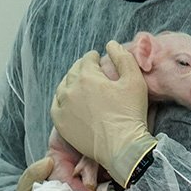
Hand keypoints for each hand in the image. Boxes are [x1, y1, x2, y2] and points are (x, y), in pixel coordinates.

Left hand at [51, 41, 156, 186]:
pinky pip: (56, 105)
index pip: (87, 59)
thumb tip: (111, 44)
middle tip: (91, 72)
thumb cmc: (130, 113)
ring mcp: (63, 107)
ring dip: (71, 83)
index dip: (94, 57)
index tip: (98, 59)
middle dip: (83, 68)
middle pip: (74, 71)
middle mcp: (70, 89)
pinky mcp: (60, 123)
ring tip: (81, 86)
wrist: (122, 147)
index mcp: (87, 76)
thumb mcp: (134, 80)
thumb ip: (123, 57)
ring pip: (63, 87)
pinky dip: (62, 100)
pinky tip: (70, 102)